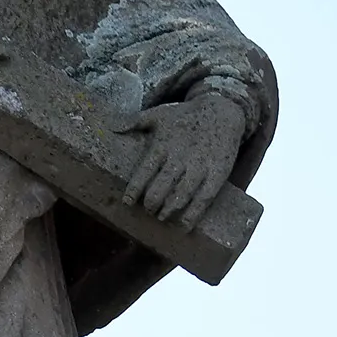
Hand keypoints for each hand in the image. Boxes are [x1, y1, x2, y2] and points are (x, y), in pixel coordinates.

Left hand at [125, 89, 245, 224]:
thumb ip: (136, 121)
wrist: (223, 111)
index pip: (143, 172)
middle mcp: (179, 158)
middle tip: (148, 210)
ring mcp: (199, 168)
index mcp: (163, 145)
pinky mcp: (216, 175)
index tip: (127, 202)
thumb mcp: (161, 113)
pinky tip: (184, 226)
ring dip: (167, 211)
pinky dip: (192, 216)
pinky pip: (203, 200)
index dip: (134, 191)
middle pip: (160, 189)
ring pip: (179, 197)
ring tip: (161, 216)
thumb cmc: (187, 115)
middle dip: (151, 204)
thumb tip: (112, 126)